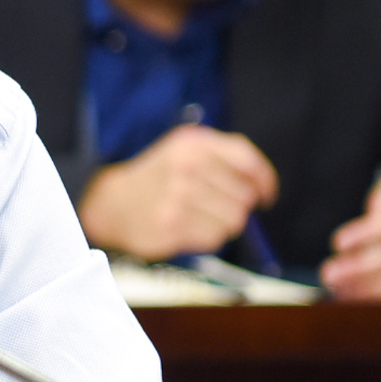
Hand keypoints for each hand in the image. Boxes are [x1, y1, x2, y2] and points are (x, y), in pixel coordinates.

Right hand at [77, 126, 279, 262]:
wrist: (114, 203)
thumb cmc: (161, 177)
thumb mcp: (187, 150)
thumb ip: (230, 158)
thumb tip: (265, 189)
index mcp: (193, 143)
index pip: (247, 161)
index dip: (265, 181)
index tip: (266, 195)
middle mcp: (186, 167)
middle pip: (245, 196)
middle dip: (238, 206)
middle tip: (217, 207)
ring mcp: (178, 197)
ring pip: (234, 220)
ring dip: (224, 224)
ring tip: (200, 217)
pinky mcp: (171, 226)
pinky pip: (215, 238)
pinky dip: (208, 237)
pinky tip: (189, 228)